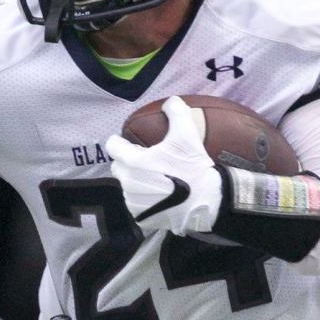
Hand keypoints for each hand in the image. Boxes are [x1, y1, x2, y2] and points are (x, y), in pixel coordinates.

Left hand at [106, 96, 222, 234]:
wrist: (206, 200)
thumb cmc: (193, 166)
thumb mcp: (187, 134)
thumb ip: (176, 112)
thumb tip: (171, 101)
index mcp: (133, 162)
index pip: (112, 147)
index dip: (120, 143)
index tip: (129, 143)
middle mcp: (128, 183)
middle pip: (118, 167)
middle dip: (127, 163)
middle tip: (147, 162)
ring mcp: (134, 202)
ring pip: (126, 187)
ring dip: (135, 182)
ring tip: (155, 180)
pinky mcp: (141, 218)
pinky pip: (135, 205)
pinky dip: (143, 200)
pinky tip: (159, 197)